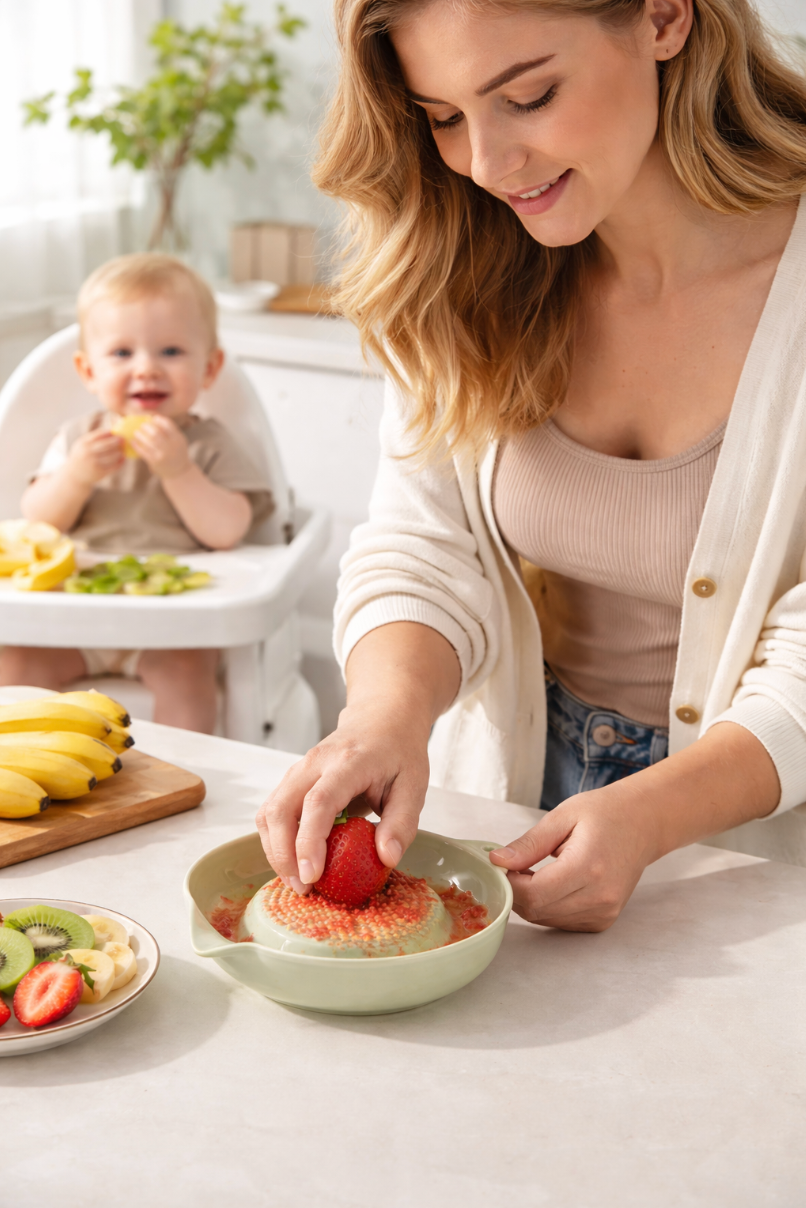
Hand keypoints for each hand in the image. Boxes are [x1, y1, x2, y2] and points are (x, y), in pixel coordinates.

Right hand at [67, 430, 124, 486]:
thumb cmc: (81, 456)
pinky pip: (114, 466)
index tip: (116, 432)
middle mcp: (88, 453)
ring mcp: (94, 464)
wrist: (74, 475)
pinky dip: (120, 462)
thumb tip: (110, 431)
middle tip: (123, 439)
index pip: (98, 435)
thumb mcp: (82, 444)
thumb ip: (93, 437)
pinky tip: (123, 459)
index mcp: (84, 444)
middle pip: (106, 445)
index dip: (109, 433)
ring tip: (123, 449)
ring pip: (112, 456)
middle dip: (116, 441)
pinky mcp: (100, 473)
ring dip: (120, 452)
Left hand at [130, 415, 190, 478]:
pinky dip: (136, 445)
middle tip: (142, 425)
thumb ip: (171, 431)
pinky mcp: (155, 462)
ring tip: (136, 432)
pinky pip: (143, 452)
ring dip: (140, 435)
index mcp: (178, 439)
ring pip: (148, 441)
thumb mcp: (179, 441)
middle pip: (155, 432)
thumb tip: (155, 419)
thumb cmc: (178, 453)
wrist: (180, 472)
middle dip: (146, 427)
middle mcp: (171, 446)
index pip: (167, 424)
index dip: (158, 420)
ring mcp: (162, 454)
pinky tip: (133, 442)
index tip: (153, 418)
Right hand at [255, 703, 430, 894]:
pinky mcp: (292, 780)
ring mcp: (299, 769)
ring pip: (269, 812)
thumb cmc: (398, 752)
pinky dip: (276, 841)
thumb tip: (386, 858)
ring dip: (275, 851)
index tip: (312, 876)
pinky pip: (272, 812)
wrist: (382, 718)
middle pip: (280, 808)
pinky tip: (294, 861)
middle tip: (304, 888)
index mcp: (349, 762)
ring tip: (299, 881)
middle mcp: (315, 762)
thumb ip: (402, 823)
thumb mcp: (414, 786)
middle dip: (283, 854)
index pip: (319, 801)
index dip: (309, 841)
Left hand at [490, 781, 660, 931]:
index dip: (510, 882)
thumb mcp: (562, 817)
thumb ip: (529, 844)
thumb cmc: (605, 813)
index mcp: (588, 868)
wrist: (644, 823)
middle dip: (516, 891)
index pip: (533, 894)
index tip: (503, 864)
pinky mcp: (604, 920)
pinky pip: (561, 922)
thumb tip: (498, 861)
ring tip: (535, 872)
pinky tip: (552, 884)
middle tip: (516, 866)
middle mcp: (600, 897)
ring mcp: (604, 912)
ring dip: (531, 900)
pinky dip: (547, 907)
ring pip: (546, 919)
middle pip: (537, 910)